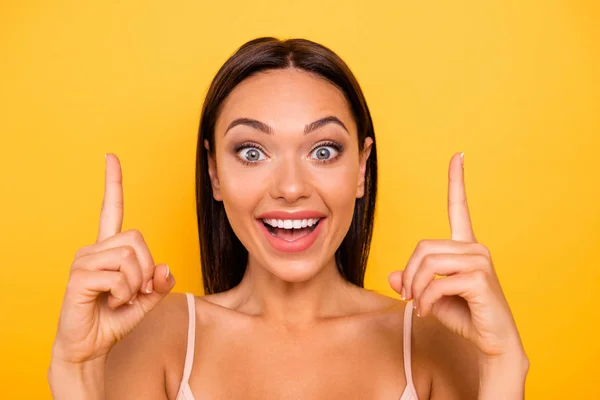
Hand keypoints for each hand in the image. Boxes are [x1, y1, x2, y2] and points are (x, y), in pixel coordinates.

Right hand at [50, 153, 174, 364]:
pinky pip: (118, 277)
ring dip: (136, 284)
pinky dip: (124, 294)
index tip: (110, 157)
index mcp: (108, 249)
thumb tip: (165, 267)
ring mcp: (83, 261)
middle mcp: (94, 249)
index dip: (113, 183)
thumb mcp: (147, 299)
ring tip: (121, 299)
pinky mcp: (79, 277)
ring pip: (130, 257)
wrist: (90, 348)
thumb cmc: (115, 319)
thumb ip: (159, 282)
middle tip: (136, 291)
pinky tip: (110, 303)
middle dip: (146, 269)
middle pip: (137, 238)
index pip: (110, 209)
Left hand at [388, 153, 523, 359]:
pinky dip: (426, 300)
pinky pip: (437, 282)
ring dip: (416, 289)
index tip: (458, 156)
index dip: (456, 181)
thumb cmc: (464, 316)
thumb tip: (393, 275)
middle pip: (423, 247)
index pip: (459, 207)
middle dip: (409, 274)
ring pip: (428, 263)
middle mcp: (474, 248)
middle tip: (408, 297)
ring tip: (418, 306)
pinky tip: (428, 312)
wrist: (492, 343)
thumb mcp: (430, 296)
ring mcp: (479, 260)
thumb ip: (413, 281)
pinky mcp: (479, 277)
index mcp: (465, 246)